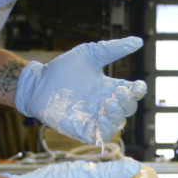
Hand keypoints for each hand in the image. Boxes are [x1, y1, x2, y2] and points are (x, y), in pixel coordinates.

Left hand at [14, 37, 146, 144]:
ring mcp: (94, 118)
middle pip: (127, 109)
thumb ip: (113, 49)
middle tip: (118, 92)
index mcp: (109, 87)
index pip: (132, 93)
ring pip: (117, 124)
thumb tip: (138, 41)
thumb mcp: (90, 54)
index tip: (138, 85)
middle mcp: (105, 104)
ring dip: (117, 116)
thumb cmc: (62, 68)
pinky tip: (101, 119)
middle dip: (127, 102)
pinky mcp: (82, 129)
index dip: (138, 91)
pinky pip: (100, 135)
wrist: (38, 82)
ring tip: (109, 103)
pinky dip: (105, 130)